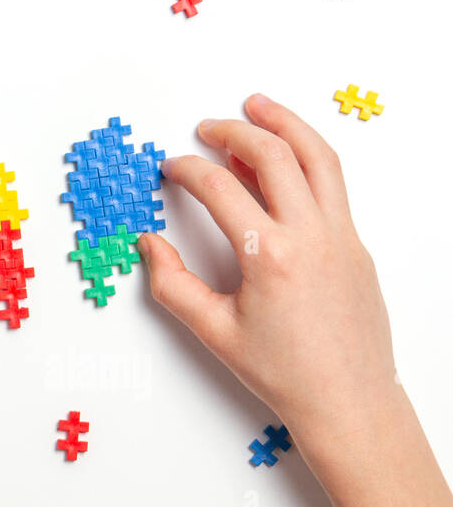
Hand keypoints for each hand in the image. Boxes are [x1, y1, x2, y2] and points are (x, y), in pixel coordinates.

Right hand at [139, 94, 452, 506]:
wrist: (349, 401)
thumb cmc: (284, 374)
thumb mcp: (213, 332)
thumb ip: (172, 284)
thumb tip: (150, 243)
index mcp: (270, 256)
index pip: (220, 188)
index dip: (187, 170)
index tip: (171, 168)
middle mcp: (311, 236)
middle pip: (273, 155)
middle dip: (233, 130)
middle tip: (207, 126)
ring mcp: (341, 236)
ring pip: (318, 157)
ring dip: (285, 123)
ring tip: (258, 105)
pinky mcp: (357, 244)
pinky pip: (334, 183)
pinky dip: (310, 156)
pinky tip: (289, 155)